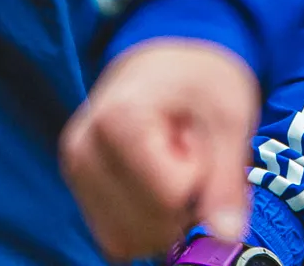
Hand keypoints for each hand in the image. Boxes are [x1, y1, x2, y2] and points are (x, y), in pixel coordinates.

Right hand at [59, 38, 260, 262]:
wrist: (161, 62)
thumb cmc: (196, 79)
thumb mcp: (229, 116)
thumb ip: (227, 180)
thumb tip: (226, 236)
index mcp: (117, 121)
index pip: (170, 197)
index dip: (199, 178)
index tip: (195, 141)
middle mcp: (83, 150)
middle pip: (148, 225)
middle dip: (181, 205)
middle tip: (184, 156)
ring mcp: (74, 172)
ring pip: (126, 241)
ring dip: (162, 219)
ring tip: (167, 168)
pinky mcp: (78, 189)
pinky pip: (115, 238)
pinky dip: (143, 224)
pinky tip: (151, 184)